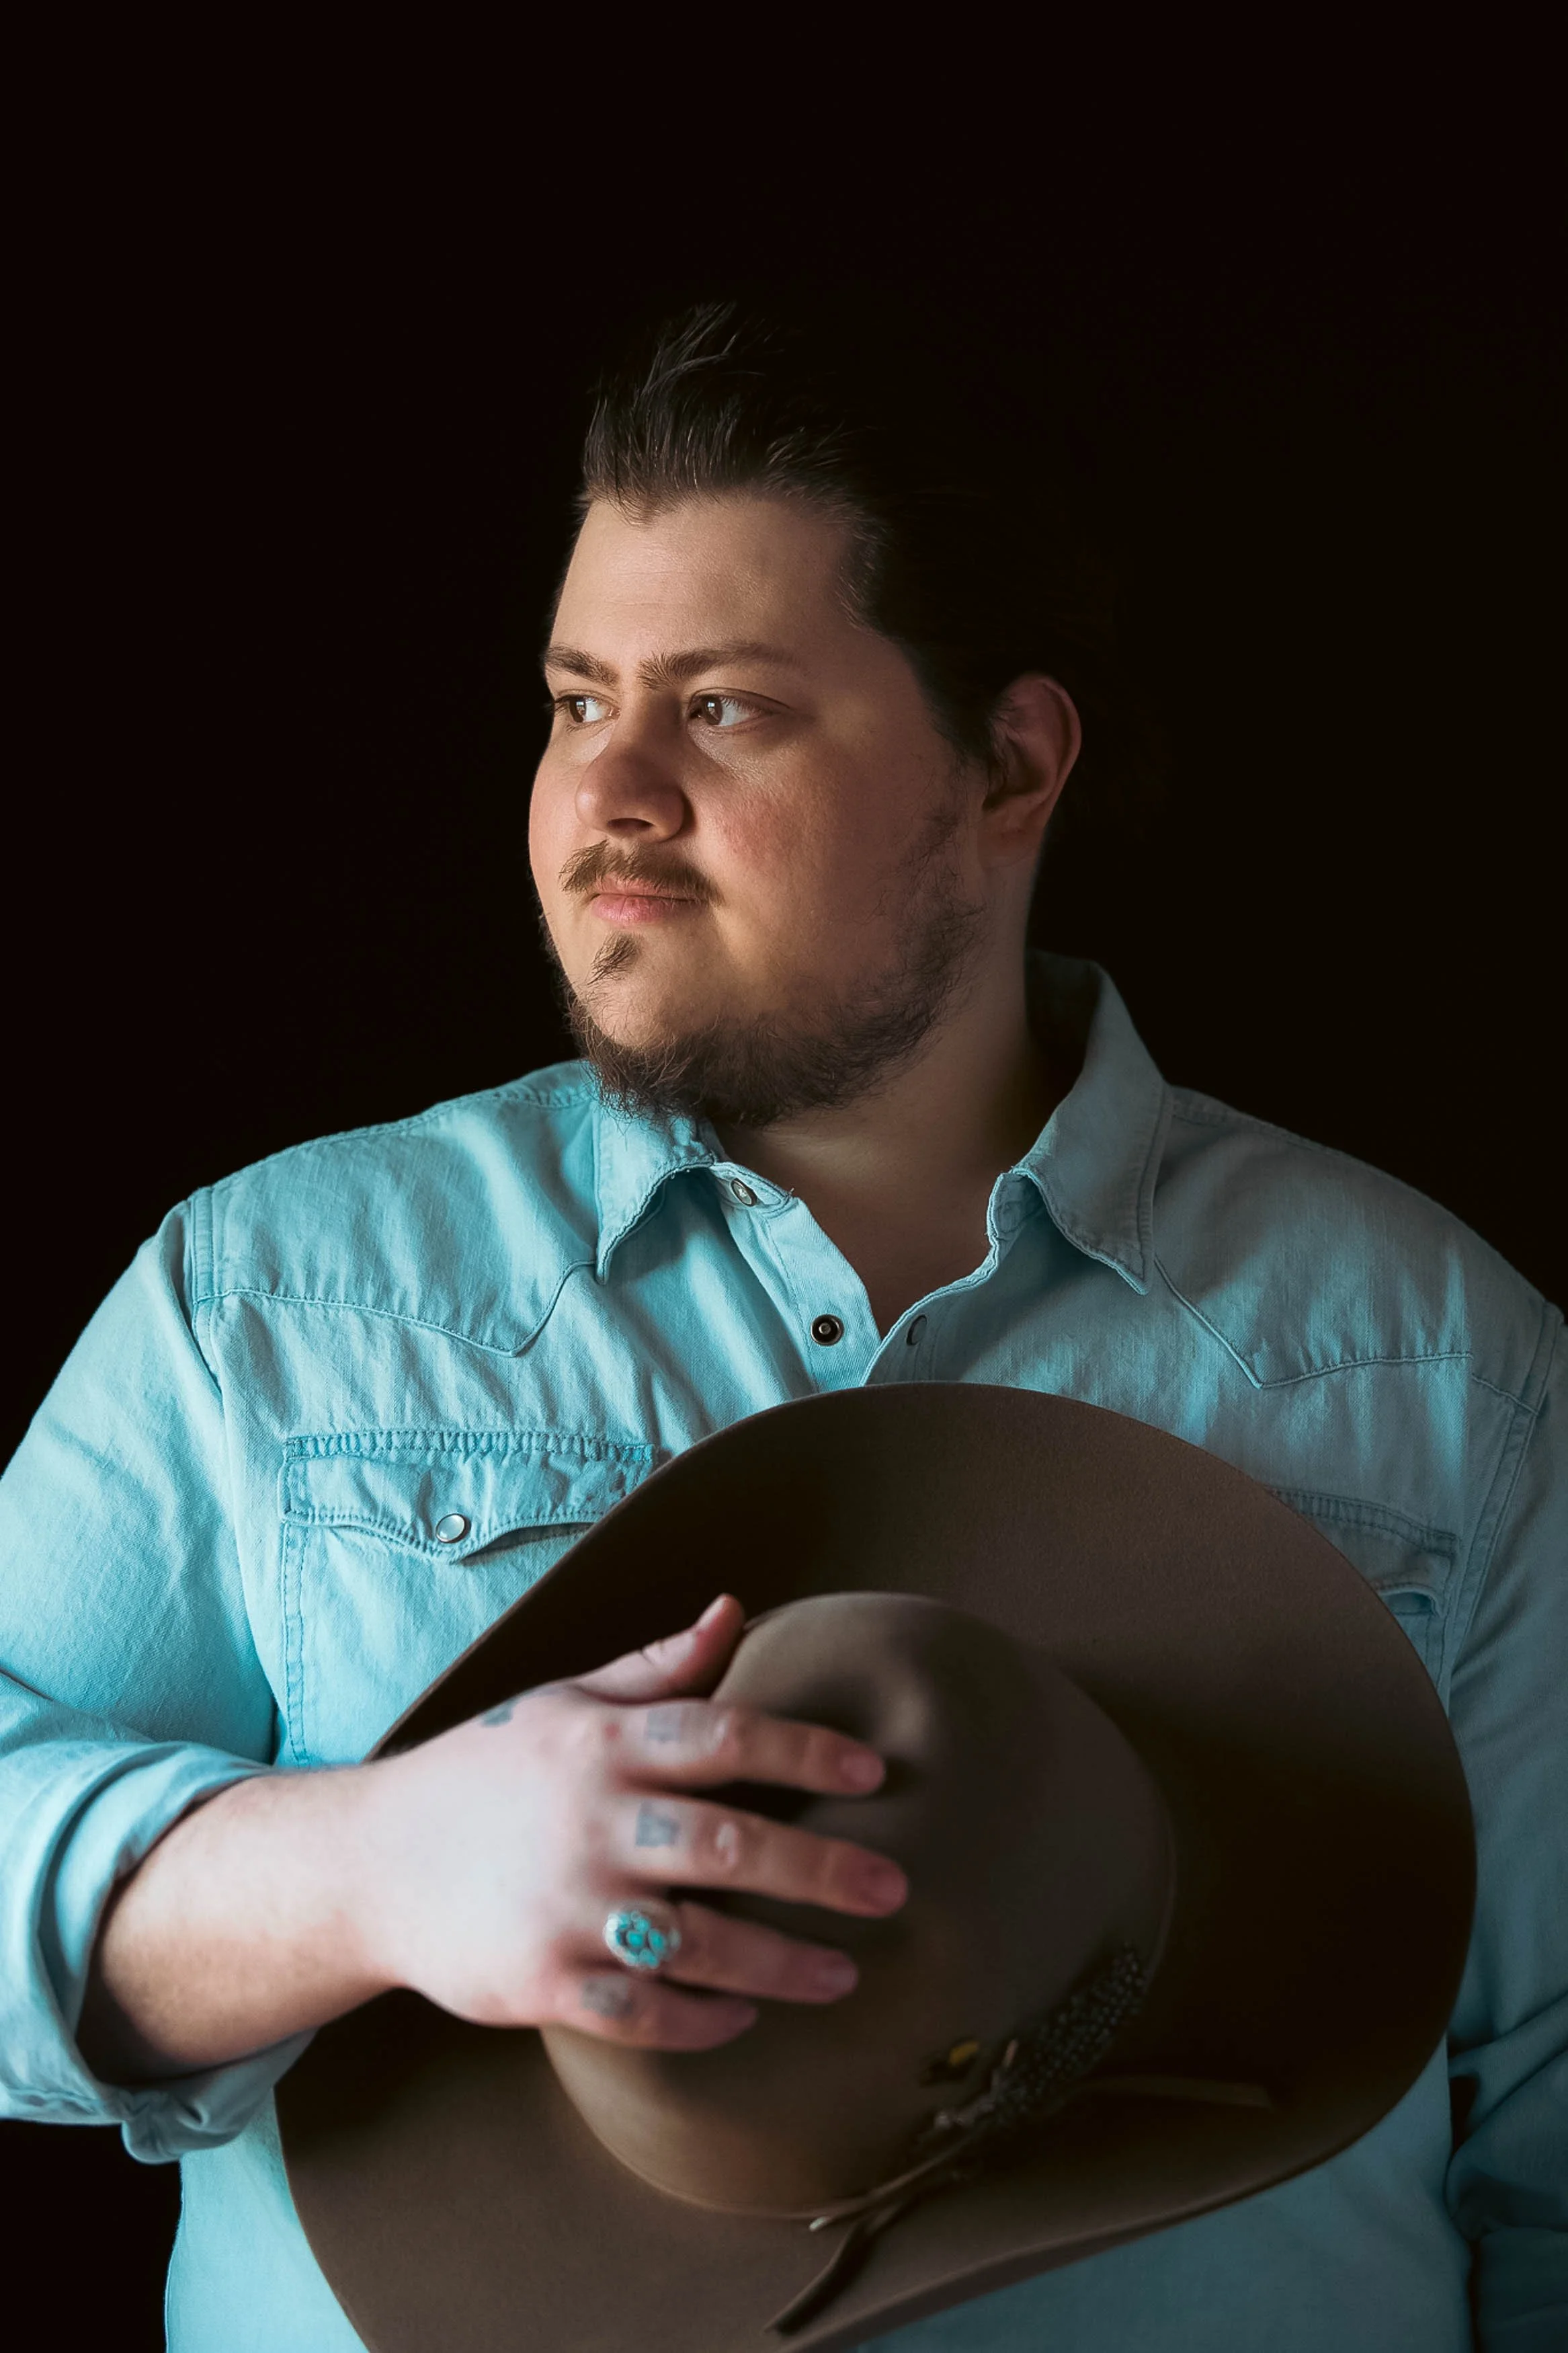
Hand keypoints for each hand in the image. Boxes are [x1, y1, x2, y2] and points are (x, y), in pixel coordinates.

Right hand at [356, 1594, 906, 2049]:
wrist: (370, 1862)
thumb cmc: (485, 1773)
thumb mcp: (563, 1701)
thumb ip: (657, 1667)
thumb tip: (736, 1609)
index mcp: (602, 1743)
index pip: (722, 1734)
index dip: (805, 1748)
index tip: (874, 1771)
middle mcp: (590, 1820)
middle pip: (727, 1844)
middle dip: (822, 1869)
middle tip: (895, 1887)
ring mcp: (565, 1906)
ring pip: (698, 1941)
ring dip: (782, 1962)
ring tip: (844, 1972)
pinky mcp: (541, 1982)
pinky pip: (642, 2011)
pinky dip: (701, 2018)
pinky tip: (745, 2015)